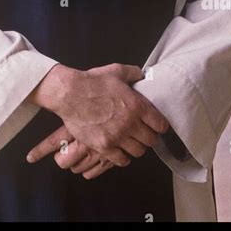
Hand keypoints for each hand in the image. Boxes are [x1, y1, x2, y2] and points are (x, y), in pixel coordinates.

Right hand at [26, 62, 168, 168]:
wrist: (70, 93)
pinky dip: (123, 157)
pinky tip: (120, 150)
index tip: (156, 125)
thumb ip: (133, 73)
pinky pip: (122, 160)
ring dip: (136, 147)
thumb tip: (142, 75)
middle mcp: (130, 123)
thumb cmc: (93, 81)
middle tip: (143, 133)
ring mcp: (117, 137)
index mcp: (137, 105)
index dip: (160, 125)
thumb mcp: (116, 71)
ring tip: (131, 141)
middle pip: (151, 140)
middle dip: (149, 136)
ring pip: (138, 152)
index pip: (160, 124)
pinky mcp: (103, 146)